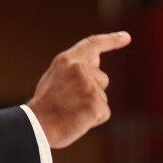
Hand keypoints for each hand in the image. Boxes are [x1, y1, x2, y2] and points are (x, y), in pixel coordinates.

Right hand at [27, 31, 131, 148]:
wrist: (36, 125)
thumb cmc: (45, 105)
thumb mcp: (55, 77)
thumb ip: (75, 68)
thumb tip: (97, 59)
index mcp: (67, 60)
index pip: (93, 44)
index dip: (111, 40)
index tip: (126, 37)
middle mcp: (79, 69)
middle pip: (102, 79)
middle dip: (93, 91)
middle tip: (69, 102)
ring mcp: (89, 86)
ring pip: (102, 97)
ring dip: (91, 106)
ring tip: (70, 111)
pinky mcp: (96, 104)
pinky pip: (104, 113)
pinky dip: (93, 119)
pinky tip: (77, 120)